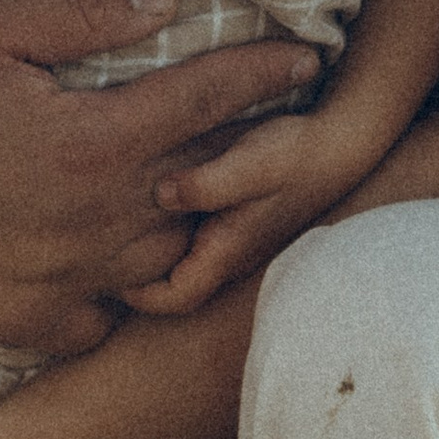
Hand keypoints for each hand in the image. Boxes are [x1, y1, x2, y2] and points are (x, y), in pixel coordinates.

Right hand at [0, 0, 318, 353]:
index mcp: (96, 141)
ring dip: (190, 222)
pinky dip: (123, 290)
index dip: (266, 73)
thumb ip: (83, 13)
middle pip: (209, 187)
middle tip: (269, 127)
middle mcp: (99, 221)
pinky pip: (109, 317)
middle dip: (246, 152)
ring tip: (199, 194)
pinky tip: (117, 261)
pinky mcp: (32, 325)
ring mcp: (69, 282)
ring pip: (170, 259)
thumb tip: (165, 0)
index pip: (212, 100)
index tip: (307, 58)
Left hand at [122, 107, 374, 311]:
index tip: (107, 271)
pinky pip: (196, 238)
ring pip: (183, 260)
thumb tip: (163, 194)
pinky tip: (153, 201)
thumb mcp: (250, 163)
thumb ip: (208, 184)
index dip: (137, 294)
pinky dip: (171, 230)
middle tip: (96, 247)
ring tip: (113, 224)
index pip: (175, 298)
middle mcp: (231, 253)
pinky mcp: (240, 218)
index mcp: (228, 249)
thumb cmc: (295, 153)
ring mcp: (236, 238)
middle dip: (136, 274)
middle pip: (174, 284)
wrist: (341, 140)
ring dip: (153, 250)